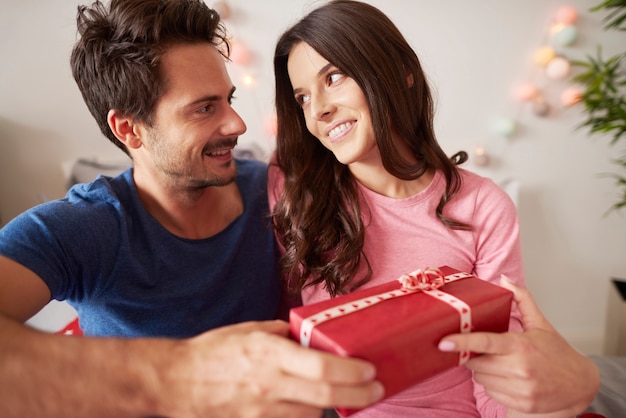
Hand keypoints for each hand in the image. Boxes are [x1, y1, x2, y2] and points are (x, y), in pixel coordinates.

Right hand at [167, 320, 383, 417]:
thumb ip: (282, 335)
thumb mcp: (249, 331)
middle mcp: (270, 384)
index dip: (352, 372)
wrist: (175, 382)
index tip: (370, 370)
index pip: (322, 368)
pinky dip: (306, 414)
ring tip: (346, 394)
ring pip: (311, 413)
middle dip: (359, 395)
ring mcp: (262, 410)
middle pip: (325, 396)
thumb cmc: (212, 352)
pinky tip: (311, 404)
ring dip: (333, 404)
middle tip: (375, 389)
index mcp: (269, 354)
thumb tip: (309, 338)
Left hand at [438, 276, 598, 416]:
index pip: (485, 343)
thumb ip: (522, 299)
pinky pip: (490, 392)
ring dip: (483, 371)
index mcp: (521, 346)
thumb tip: (504, 280)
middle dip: (473, 356)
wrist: (581, 385)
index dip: (462, 342)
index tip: (443, 342)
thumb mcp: (540, 324)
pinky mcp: (521, 403)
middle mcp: (519, 368)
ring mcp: (520, 389)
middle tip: (482, 350)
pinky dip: (493, 384)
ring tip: (500, 363)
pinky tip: (506, 377)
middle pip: (476, 363)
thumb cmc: (558, 353)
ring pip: (481, 378)